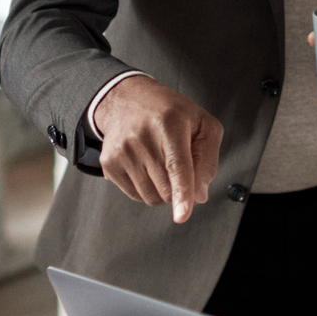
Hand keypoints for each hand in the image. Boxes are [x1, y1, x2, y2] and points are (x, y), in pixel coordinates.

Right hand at [90, 76, 222, 223]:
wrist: (127, 100)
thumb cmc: (170, 112)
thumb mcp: (202, 124)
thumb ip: (208, 158)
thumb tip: (199, 195)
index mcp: (168, 124)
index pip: (177, 166)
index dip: (182, 193)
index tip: (182, 215)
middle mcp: (141, 137)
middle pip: (167, 188)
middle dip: (179, 188)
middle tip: (178, 164)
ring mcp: (122, 151)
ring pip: (151, 197)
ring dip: (163, 190)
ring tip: (162, 163)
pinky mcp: (109, 163)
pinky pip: (135, 195)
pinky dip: (147, 189)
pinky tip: (147, 166)